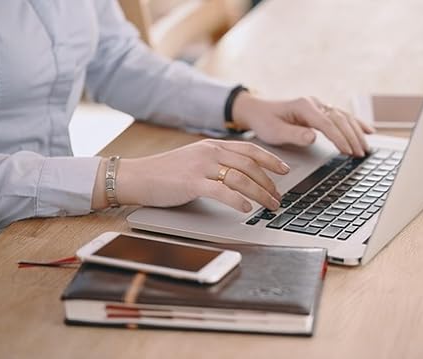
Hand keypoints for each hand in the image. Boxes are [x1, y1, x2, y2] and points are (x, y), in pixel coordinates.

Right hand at [92, 139, 289, 212]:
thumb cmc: (166, 172)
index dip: (270, 160)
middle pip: (250, 166)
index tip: (285, 170)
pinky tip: (247, 208)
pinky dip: (238, 200)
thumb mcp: (195, 159)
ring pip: (241, 178)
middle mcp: (210, 152)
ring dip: (260, 194)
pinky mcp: (192, 183)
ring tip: (270, 205)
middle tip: (279, 197)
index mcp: (213, 145)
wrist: (137, 176)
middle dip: (269, 183)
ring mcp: (201, 166)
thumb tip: (241, 175)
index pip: (250, 149)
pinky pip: (222, 191)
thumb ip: (216, 162)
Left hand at [232, 92, 374, 156]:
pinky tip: (368, 131)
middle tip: (360, 154)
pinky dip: (357, 124)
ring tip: (366, 149)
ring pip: (344, 117)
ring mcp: (319, 106)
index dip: (339, 138)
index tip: (347, 151)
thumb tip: (313, 137)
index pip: (327, 123)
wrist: (258, 111)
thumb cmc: (266, 121)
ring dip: (357, 132)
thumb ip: (294, 135)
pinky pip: (343, 116)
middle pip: (340, 119)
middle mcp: (314, 103)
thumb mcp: (275, 132)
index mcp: (303, 106)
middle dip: (352, 137)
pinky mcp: (321, 111)